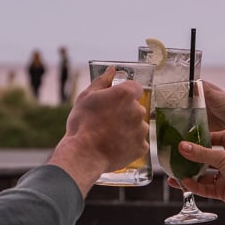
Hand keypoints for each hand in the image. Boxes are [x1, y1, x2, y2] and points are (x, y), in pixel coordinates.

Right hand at [48, 67, 148, 194]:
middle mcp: (138, 110)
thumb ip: (102, 81)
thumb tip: (111, 70)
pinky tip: (114, 146)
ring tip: (109, 136)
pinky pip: (138, 143)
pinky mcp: (141, 147)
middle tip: (107, 122)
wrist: (84, 154)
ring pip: (138, 126)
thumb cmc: (82, 124)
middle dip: (125, 113)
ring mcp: (141, 130)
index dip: (124, 95)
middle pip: (136, 108)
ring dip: (128, 129)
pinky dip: (129, 145)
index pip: (135, 88)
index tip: (114, 103)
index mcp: (126, 94)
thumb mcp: (86, 97)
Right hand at [169, 129, 224, 211]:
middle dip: (193, 159)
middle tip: (177, 158)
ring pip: (204, 175)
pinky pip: (205, 188)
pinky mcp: (223, 191)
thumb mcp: (222, 157)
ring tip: (174, 175)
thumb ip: (200, 153)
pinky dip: (195, 186)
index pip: (221, 137)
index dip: (208, 137)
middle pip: (208, 158)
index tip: (193, 137)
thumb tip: (181, 146)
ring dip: (190, 175)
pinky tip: (184, 183)